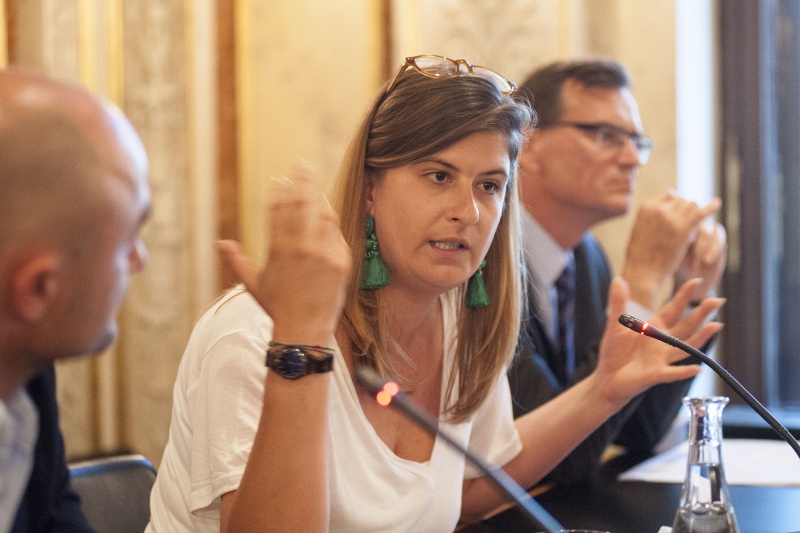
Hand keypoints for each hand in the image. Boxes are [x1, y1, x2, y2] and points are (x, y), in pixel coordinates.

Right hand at [217, 164, 351, 344]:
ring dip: (319, 199)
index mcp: (279, 248)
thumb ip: (236, 259)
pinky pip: (337, 235)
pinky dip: (331, 225)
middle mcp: (302, 247)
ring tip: (315, 189)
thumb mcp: (252, 283)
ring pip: (324, 215)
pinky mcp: (341, 261)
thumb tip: (220, 242)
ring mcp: (324, 253)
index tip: (280, 178)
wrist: (304, 330)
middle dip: (302, 181)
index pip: (279, 208)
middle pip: (303, 203)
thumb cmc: (276, 307)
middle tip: (302, 165)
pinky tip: (327, 215)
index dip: (280, 190)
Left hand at [592, 277, 723, 408]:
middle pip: (686, 325)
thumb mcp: (615, 325)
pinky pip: (672, 372)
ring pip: (685, 347)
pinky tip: (697, 368)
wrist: (607, 378)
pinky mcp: (655, 374)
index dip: (685, 295)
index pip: (674, 308)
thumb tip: (618, 279)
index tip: (697, 280)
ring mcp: (661, 358)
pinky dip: (684, 371)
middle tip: (718, 299)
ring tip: (716, 325)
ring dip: (701, 337)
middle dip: (702, 312)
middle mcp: (663, 341)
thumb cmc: (615, 351)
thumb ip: (618, 303)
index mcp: (654, 327)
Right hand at [621, 189, 721, 308]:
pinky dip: (711, 207)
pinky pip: (701, 213)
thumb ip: (652, 217)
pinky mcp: (683, 229)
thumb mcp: (640, 228)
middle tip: (687, 224)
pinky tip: (717, 204)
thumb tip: (664, 211)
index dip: (675, 201)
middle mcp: (658, 209)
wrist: (643, 271)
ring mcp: (671, 217)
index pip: (668, 193)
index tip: (678, 212)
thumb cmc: (640, 255)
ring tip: (694, 227)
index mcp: (646, 207)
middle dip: (686, 210)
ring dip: (694, 215)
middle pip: (682, 199)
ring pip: (692, 205)